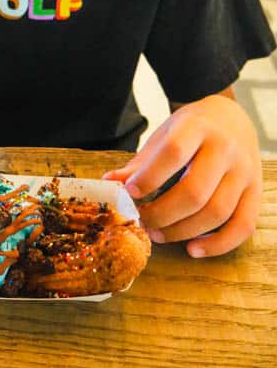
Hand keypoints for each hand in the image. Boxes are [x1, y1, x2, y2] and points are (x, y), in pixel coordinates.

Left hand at [102, 95, 261, 256]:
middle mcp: (226, 149)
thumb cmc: (192, 129)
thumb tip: (110, 184)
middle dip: (163, 213)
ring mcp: (245, 172)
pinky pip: (243, 226)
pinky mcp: (256, 192)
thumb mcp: (165, 135)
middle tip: (143, 222)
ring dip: (184, 231)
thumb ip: (141, 162)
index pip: (173, 153)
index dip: (148, 177)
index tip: (129, 193)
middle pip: (195, 191)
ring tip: (158, 235)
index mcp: (198, 127)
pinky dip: (218, 244)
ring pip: (217, 212)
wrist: (231, 118)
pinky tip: (193, 249)